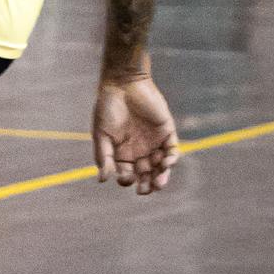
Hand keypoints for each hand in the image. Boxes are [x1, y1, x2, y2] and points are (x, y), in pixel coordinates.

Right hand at [92, 76, 178, 194]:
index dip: (127, 180)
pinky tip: (167, 163)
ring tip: (158, 183)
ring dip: (160, 176)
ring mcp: (154, 142)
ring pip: (160, 166)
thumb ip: (103, 156)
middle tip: (145, 190)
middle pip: (146, 174)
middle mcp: (139, 151)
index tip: (125, 178)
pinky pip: (172, 150)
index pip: (127, 174)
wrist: (123, 83)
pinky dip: (171, 159)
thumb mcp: (101, 133)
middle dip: (146, 185)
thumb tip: (102, 180)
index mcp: (122, 153)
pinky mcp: (166, 132)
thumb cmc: (108, 107)